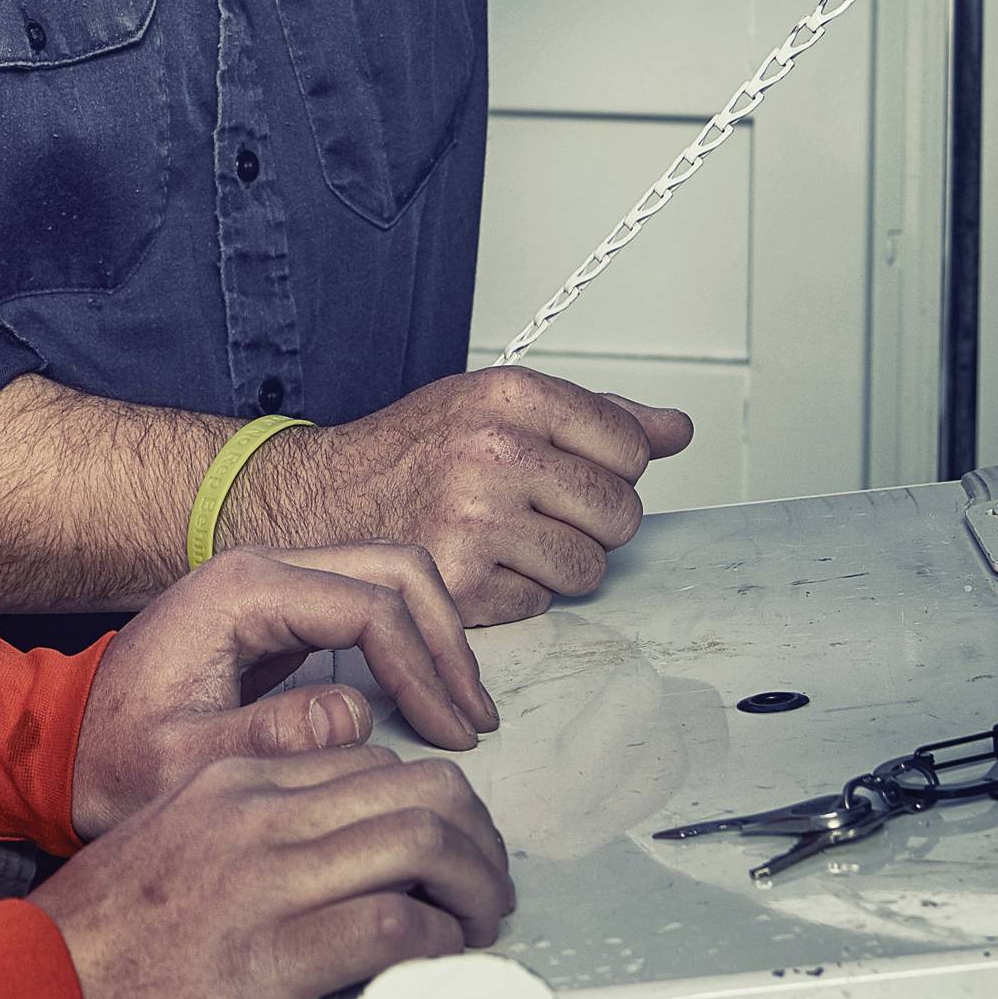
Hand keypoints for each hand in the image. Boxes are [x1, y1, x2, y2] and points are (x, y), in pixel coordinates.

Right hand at [30, 746, 513, 998]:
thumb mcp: (175, 840)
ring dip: (473, 881)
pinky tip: (438, 955)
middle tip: (486, 877)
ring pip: (418, 841)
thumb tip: (323, 839)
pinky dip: (435, 940)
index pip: (370, 757)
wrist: (33, 989)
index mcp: (235, 778)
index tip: (448, 836)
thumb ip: (248, 824)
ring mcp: (264, 879)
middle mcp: (256, 813)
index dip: (430, 797)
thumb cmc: (100, 935)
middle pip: (413, 786)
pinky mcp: (270, 954)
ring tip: (482, 914)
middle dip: (473, 831)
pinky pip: (389, 925)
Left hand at [68, 543, 495, 837]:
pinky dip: (405, 640)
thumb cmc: (110, 758)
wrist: (58, 743)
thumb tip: (360, 717)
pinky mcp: (278, 609)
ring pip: (384, 575)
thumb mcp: (182, 765)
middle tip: (473, 716)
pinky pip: (362, 602)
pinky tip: (422, 693)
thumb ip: (271, 738)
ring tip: (459, 708)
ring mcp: (272, 581)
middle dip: (444, 639)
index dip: (421, 667)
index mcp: (243, 592)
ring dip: (433, 634)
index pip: (366, 606)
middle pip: (391, 567)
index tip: (451, 732)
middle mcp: (263, 568)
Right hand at [229, 369, 692, 625]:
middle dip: (594, 522)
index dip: (614, 468)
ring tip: (512, 540)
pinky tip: (480, 566)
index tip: (579, 471)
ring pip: (589, 567)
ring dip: (561, 564)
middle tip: (546, 514)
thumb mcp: (495, 406)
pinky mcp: (462, 582)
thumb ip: (593, 415)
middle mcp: (496, 451)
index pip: (630, 445)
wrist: (320, 500)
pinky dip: (518, 595)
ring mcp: (478, 519)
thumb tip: (677, 429)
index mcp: (510, 395)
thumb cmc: (413, 452)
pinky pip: (540, 603)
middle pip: (619, 512)